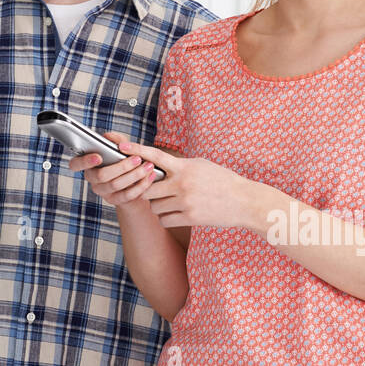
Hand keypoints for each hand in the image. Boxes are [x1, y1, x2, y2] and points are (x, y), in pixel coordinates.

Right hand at [67, 130, 156, 206]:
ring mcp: (102, 191)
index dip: (85, 161)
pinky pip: (126, 196)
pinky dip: (140, 186)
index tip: (99, 156)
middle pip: (102, 175)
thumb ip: (116, 140)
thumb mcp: (120, 148)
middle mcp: (92, 179)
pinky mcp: (114, 201)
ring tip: (148, 166)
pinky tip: (149, 177)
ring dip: (134, 175)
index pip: (76, 164)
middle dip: (122, 166)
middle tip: (137, 159)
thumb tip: (108, 137)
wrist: (132, 182)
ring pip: (116, 185)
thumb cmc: (122, 160)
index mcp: (88, 164)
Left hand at [118, 140, 252, 228]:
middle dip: (147, 191)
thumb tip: (157, 165)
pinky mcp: (189, 217)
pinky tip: (175, 215)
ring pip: (155, 206)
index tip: (121, 146)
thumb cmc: (222, 180)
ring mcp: (185, 201)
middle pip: (148, 188)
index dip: (136, 150)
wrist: (243, 201)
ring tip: (170, 204)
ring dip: (158, 206)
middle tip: (154, 192)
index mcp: (185, 166)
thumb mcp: (201, 165)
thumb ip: (180, 166)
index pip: (155, 156)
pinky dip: (166, 218)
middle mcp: (182, 183)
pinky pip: (164, 219)